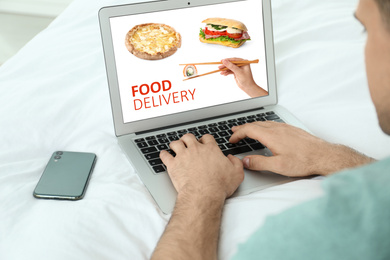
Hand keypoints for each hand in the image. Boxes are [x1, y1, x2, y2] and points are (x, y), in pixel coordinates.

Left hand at [160, 134, 243, 198]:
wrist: (203, 194)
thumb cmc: (219, 185)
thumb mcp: (237, 174)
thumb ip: (236, 163)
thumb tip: (232, 158)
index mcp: (210, 149)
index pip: (206, 138)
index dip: (205, 140)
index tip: (203, 143)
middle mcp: (196, 149)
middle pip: (189, 137)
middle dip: (188, 139)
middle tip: (187, 142)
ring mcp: (183, 156)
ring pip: (176, 143)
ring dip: (175, 144)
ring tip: (175, 146)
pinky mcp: (173, 164)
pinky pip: (165, 155)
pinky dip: (164, 154)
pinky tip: (164, 155)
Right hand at [219, 58, 267, 97]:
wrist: (248, 87)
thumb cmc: (246, 79)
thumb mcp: (238, 72)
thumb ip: (231, 66)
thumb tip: (224, 61)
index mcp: (244, 62)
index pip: (234, 60)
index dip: (227, 60)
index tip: (221, 61)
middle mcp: (241, 64)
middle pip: (231, 63)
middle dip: (225, 65)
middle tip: (219, 67)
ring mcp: (238, 68)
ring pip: (230, 67)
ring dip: (225, 70)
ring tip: (221, 72)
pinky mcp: (236, 72)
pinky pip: (230, 71)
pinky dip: (226, 72)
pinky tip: (223, 74)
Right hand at [229, 121, 373, 176]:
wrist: (324, 155)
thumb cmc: (304, 161)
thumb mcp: (278, 166)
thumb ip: (259, 163)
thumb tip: (245, 161)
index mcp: (271, 136)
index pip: (249, 130)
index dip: (238, 134)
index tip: (232, 139)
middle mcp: (277, 128)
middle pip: (255, 124)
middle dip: (242, 127)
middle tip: (234, 131)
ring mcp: (285, 127)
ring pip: (264, 122)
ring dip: (252, 125)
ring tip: (246, 129)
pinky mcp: (292, 129)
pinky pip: (273, 123)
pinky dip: (263, 125)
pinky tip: (266, 130)